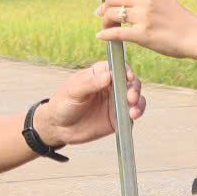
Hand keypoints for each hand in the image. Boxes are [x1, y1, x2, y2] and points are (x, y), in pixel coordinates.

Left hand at [33, 59, 147, 147]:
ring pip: (135, 97)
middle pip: (130, 82)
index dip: (126, 70)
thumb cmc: (63, 103)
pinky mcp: (118, 118)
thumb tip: (108, 75)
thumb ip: (90, 83)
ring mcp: (116, 102)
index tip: (128, 77)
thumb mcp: (73, 91)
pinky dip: (137, 112)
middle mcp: (111, 86)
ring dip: (138, 101)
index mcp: (100, 74)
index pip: (117, 67)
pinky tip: (133, 116)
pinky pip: (132, 113)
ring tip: (133, 109)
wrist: (58, 128)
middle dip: (134, 88)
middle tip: (130, 97)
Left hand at [93, 0, 196, 60]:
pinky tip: (102, 37)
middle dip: (102, 7)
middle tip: (100, 15)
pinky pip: (117, 33)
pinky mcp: (143, 35)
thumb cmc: (178, 19)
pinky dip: (106, 35)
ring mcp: (144, 17)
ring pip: (112, 15)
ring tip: (108, 27)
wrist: (196, 36)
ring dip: (105, 22)